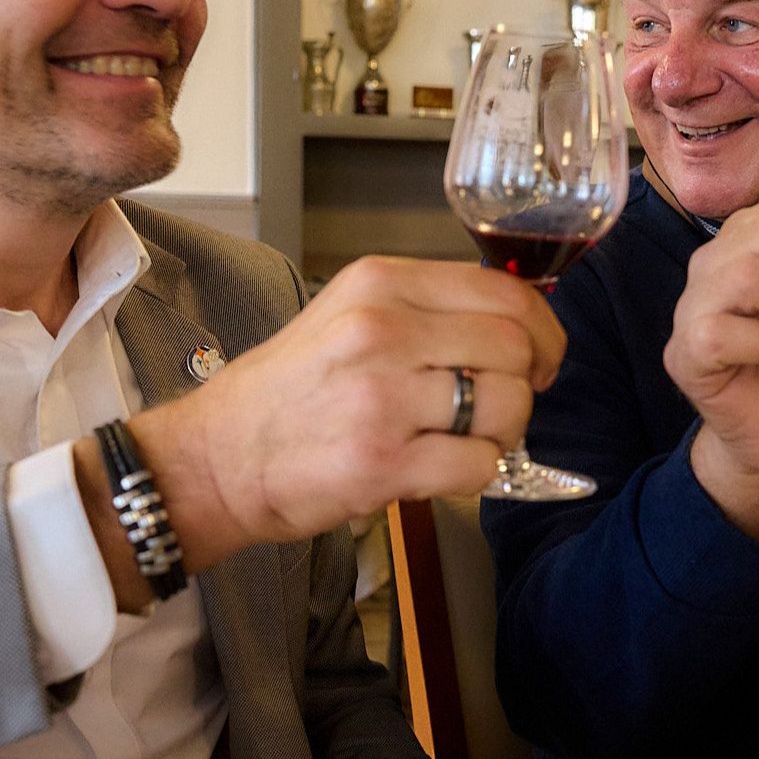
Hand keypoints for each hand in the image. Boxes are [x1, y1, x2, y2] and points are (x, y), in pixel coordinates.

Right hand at [131, 256, 565, 565]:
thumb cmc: (286, 393)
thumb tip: (515, 329)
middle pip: (516, 348)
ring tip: (461, 441)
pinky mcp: (381, 462)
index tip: (538, 360)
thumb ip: (423, 311)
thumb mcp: (346, 317)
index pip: (505, 294)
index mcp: (380, 284)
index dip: (543, 333)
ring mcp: (381, 396)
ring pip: (506, 407)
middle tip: (497, 410)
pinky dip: (473, 475)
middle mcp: (382, 329)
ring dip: (501, 434)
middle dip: (525, 387)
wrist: (216, 457)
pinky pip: (478, 465)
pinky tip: (436, 471)